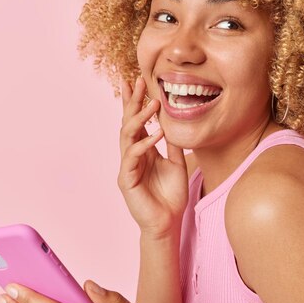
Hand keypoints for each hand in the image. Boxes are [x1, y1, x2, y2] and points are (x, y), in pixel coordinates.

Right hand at [118, 77, 187, 238]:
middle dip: (132, 101)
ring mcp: (127, 166)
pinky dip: (145, 143)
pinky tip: (157, 133)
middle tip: (137, 81)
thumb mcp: (177, 163)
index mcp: (142, 150)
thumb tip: (173, 121)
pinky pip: (133, 156)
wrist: (167, 222)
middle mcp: (132, 155)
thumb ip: (173, 144)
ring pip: (127, 135)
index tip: (137, 80)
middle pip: (128, 122)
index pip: (136, 121)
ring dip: (140, 118)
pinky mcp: (126, 178)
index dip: (135, 101)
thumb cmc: (170, 195)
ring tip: (153, 104)